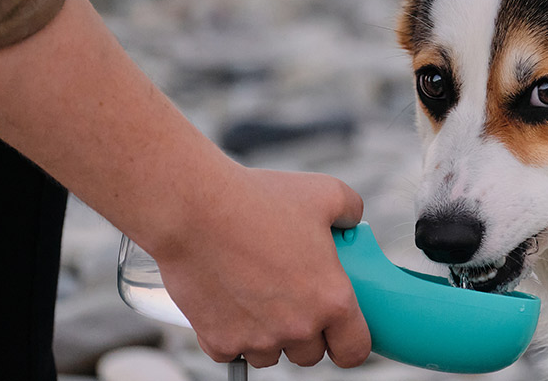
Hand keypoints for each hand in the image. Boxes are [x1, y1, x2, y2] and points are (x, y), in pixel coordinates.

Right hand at [150, 167, 370, 367]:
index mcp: (331, 299)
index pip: (354, 351)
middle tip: (295, 300)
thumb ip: (350, 210)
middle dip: (307, 333)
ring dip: (270, 336)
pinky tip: (230, 300)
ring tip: (260, 296)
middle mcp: (297, 327)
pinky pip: (233, 351)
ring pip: (271, 355)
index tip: (341, 333)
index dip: (350, 343)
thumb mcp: (325, 193)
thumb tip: (351, 221)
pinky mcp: (218, 341)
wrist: (193, 209)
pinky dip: (232, 333)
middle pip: (310, 355)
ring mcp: (256, 339)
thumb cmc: (256, 200)